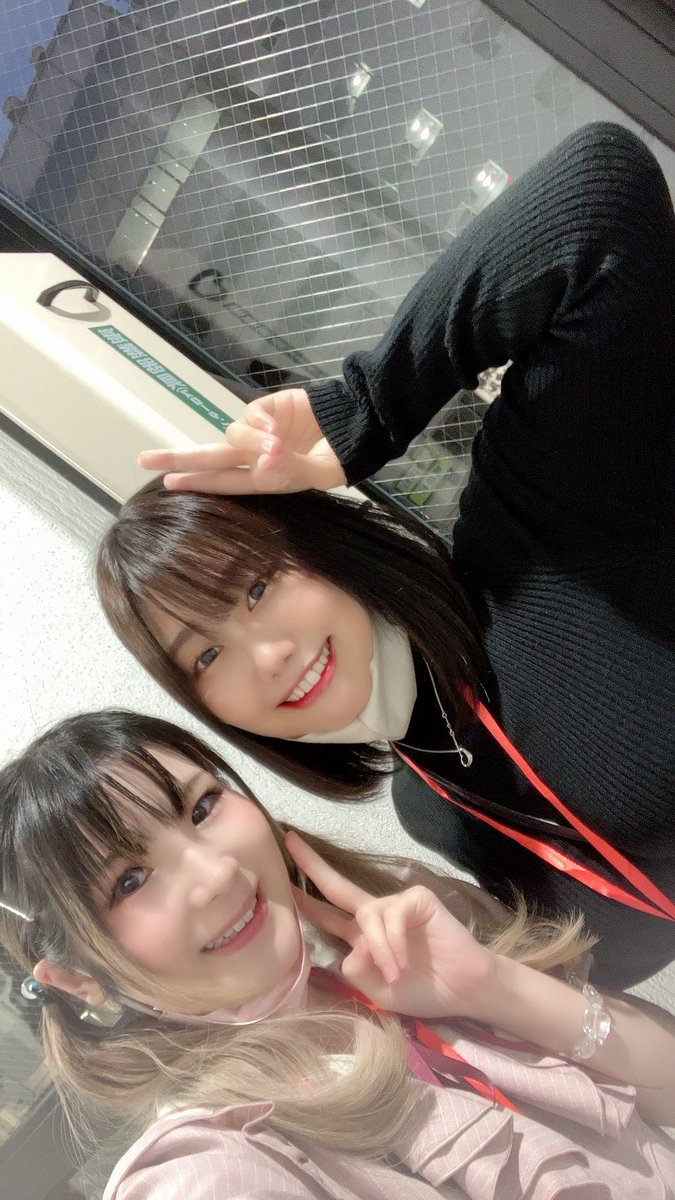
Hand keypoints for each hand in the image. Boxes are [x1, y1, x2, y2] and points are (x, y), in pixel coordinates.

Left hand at [138, 388, 346, 494]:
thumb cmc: (339, 454)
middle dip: (177, 457)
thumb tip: (264, 461)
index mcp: (264, 478)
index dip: (196, 481)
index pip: (222, 481)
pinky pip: (249, 416)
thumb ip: (289, 468)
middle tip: (144, 459)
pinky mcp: (265, 407)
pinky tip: (277, 431)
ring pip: (232, 437)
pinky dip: (259, 425)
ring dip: (250, 444)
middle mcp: (254, 456)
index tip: (167, 483)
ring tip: (279, 446)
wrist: (357, 423)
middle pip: (209, 457)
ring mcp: (258, 430)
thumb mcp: (317, 473)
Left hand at [286, 832, 496, 1019]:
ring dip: (379, 951)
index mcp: (361, 936)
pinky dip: (393, 943)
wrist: (465, 989)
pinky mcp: (416, 900)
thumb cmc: (423, 990)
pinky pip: (391, 917)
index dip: (304, 900)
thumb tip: (352, 947)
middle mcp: (374, 914)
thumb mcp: (379, 991)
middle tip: (289, 840)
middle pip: (336, 886)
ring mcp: (396, 904)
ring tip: (396, 974)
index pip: (326, 914)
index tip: (281, 880)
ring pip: (366, 918)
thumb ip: (358, 972)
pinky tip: (403, 963)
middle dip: (311, 864)